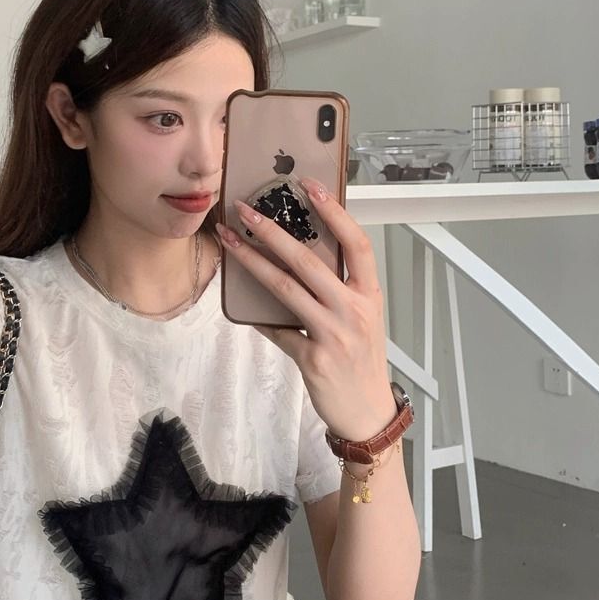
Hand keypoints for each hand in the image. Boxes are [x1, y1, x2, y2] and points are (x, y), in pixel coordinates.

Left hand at [215, 177, 396, 441]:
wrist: (367, 412)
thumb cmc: (362, 363)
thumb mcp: (362, 319)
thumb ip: (338, 291)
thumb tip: (298, 261)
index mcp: (368, 295)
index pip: (356, 243)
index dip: (335, 212)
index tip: (310, 187)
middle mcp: (353, 310)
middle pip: (308, 260)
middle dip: (271, 230)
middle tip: (245, 210)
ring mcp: (333, 333)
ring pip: (285, 288)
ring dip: (252, 262)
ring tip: (230, 242)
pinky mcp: (312, 357)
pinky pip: (277, 329)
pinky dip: (258, 319)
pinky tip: (242, 308)